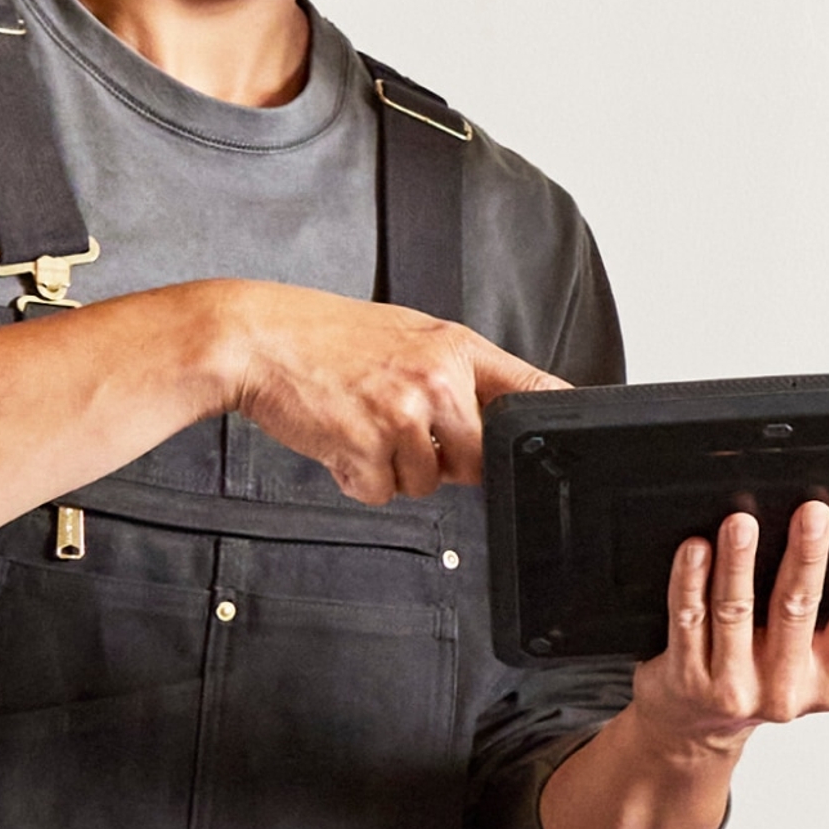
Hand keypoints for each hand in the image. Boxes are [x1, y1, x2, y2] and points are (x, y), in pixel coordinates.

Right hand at [214, 283, 560, 503]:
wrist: (257, 339)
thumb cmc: (323, 338)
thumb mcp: (405, 335)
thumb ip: (451, 373)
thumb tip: (491, 416)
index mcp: (454, 348)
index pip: (532, 387)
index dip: (553, 420)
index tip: (571, 443)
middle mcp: (437, 379)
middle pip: (478, 459)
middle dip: (443, 460)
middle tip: (399, 429)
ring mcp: (404, 414)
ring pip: (426, 483)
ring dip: (391, 469)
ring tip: (359, 424)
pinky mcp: (368, 446)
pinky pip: (381, 493)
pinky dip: (357, 478)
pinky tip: (339, 439)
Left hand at [536, 502, 828, 828]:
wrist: (694, 732)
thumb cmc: (771, 685)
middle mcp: (785, 686)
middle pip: (798, 611)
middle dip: (807, 559)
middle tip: (814, 513)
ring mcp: (733, 683)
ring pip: (737, 613)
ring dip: (740, 564)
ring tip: (743, 522)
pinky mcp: (684, 676)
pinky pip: (687, 621)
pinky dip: (689, 583)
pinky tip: (695, 549)